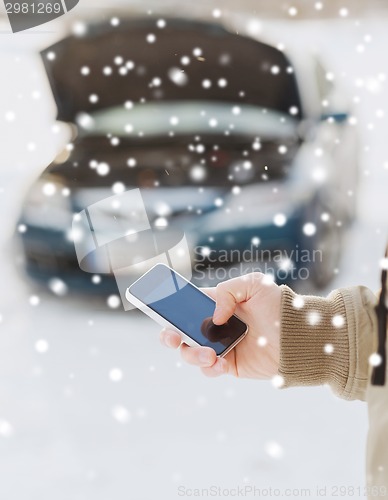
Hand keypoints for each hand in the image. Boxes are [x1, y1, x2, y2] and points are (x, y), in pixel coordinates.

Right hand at [160, 273, 281, 378]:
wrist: (301, 336)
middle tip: (172, 337)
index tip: (158, 309)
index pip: (186, 304)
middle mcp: (213, 325)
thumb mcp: (254, 284)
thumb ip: (227, 291)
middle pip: (180, 331)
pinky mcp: (229, 364)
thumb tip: (213, 317)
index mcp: (216, 304)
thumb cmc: (279, 306)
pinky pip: (209, 369)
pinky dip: (209, 368)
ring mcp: (220, 346)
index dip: (169, 306)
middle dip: (169, 335)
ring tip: (209, 354)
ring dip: (192, 354)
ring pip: (190, 352)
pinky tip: (221, 363)